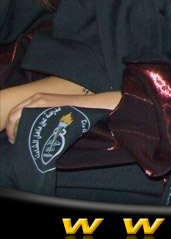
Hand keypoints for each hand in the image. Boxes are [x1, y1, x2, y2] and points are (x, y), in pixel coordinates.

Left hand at [5, 91, 120, 143]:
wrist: (90, 106)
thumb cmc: (76, 112)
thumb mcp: (56, 111)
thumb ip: (44, 115)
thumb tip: (34, 129)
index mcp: (38, 97)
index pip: (16, 111)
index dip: (12, 125)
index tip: (15, 136)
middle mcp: (36, 98)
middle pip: (13, 114)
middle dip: (11, 129)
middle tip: (16, 141)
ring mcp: (39, 101)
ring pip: (16, 117)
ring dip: (15, 130)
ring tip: (20, 141)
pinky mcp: (44, 107)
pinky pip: (25, 119)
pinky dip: (22, 129)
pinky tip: (27, 137)